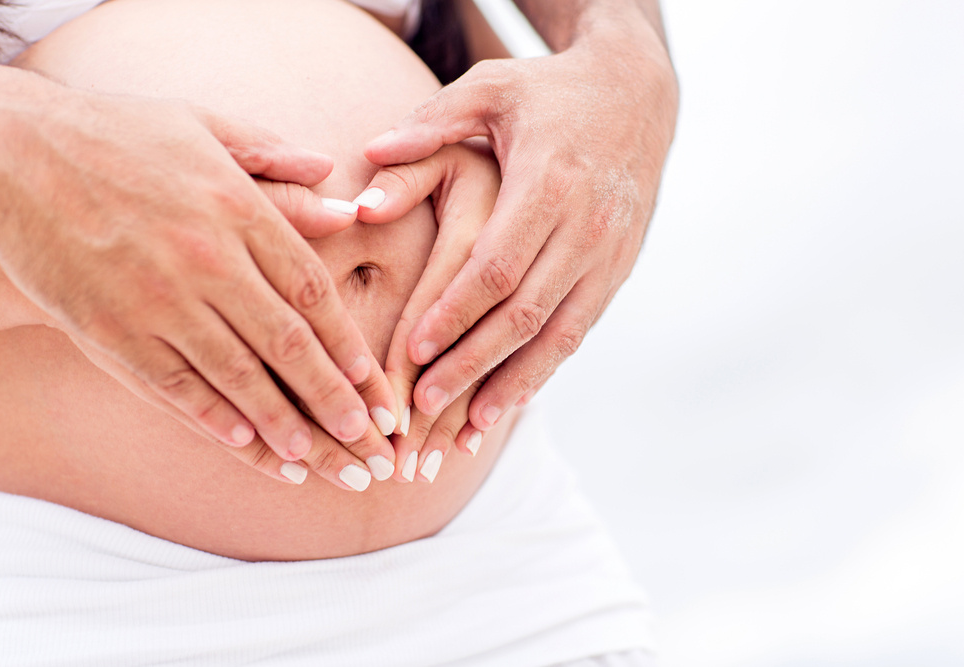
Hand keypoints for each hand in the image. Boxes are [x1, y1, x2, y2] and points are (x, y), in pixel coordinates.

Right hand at [0, 67, 397, 474]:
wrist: (15, 151)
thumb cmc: (119, 135)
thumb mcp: (206, 127)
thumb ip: (277, 163)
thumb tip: (341, 195)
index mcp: (239, 209)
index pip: (312, 290)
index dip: (349, 345)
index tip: (375, 385)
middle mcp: (208, 258)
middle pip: (288, 342)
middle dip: (333, 399)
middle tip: (370, 443)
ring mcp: (158, 299)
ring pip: (237, 374)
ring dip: (283, 424)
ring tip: (321, 461)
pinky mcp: (112, 330)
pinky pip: (175, 385)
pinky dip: (215, 419)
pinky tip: (249, 447)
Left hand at [360, 31, 677, 432]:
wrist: (638, 93)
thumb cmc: (549, 91)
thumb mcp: (490, 88)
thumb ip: (429, 123)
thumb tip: (369, 156)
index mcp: (547, 182)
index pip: (496, 265)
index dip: (454, 313)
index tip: (410, 353)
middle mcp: (585, 225)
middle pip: (523, 312)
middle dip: (470, 365)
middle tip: (421, 411)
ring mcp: (608, 253)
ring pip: (557, 335)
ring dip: (510, 385)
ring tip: (464, 429)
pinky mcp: (618, 269)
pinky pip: (579, 331)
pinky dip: (543, 370)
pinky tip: (510, 401)